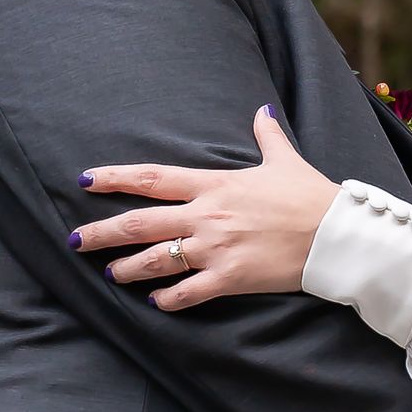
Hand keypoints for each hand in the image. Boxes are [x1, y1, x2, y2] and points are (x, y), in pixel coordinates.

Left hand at [72, 109, 339, 311]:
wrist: (336, 232)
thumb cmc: (310, 195)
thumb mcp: (285, 160)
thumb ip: (266, 136)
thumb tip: (262, 110)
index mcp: (214, 184)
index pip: (153, 178)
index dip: (115, 178)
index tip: (85, 180)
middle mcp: (206, 215)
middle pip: (139, 222)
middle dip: (102, 232)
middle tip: (75, 241)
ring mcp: (215, 248)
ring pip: (156, 259)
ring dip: (128, 268)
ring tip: (111, 273)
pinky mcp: (230, 278)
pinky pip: (187, 292)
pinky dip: (168, 298)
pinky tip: (156, 301)